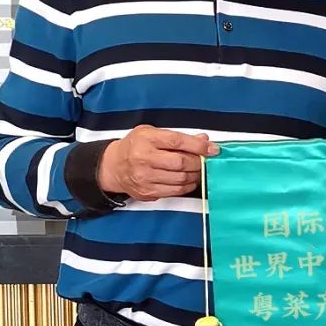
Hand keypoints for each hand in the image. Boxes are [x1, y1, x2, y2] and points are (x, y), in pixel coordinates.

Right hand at [98, 126, 216, 201]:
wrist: (113, 167)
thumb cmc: (134, 147)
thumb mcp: (151, 133)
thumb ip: (177, 136)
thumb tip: (202, 139)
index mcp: (146, 139)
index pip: (177, 142)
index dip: (198, 146)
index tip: (212, 149)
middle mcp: (144, 158)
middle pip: (181, 163)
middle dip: (198, 162)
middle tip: (205, 160)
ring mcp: (145, 177)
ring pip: (180, 179)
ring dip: (195, 175)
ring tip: (197, 170)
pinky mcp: (148, 192)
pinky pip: (175, 191)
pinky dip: (186, 186)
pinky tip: (188, 180)